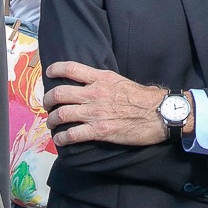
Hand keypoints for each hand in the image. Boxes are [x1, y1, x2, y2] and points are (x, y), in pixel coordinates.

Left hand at [43, 62, 168, 146]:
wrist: (159, 113)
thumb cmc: (145, 98)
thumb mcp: (122, 81)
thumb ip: (105, 82)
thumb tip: (94, 85)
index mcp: (101, 78)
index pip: (71, 68)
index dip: (56, 69)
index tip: (49, 73)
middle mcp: (94, 93)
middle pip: (60, 93)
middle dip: (48, 100)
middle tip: (48, 104)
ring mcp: (95, 113)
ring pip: (61, 114)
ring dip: (52, 120)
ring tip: (52, 123)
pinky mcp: (98, 131)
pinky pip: (72, 134)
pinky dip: (62, 137)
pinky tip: (60, 139)